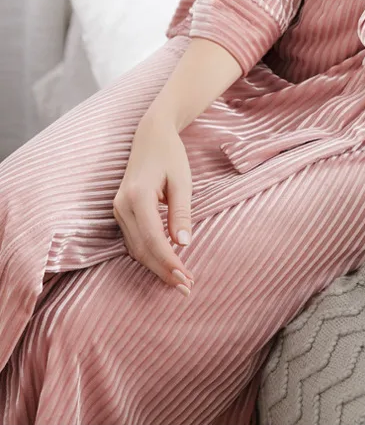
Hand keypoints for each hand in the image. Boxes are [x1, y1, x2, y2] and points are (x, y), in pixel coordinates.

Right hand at [112, 112, 195, 294]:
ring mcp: (118, 209)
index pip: (152, 238)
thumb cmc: (170, 156)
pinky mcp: (121, 212)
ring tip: (179, 281)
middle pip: (141, 248)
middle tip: (186, 287)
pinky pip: (133, 241)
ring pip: (135, 249)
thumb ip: (181, 213)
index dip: (169, 261)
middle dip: (163, 270)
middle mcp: (122, 205)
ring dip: (156, 267)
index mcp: (137, 196)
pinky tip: (165, 265)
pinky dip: (148, 256)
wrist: (150, 136)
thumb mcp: (182, 182)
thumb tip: (183, 244)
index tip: (186, 277)